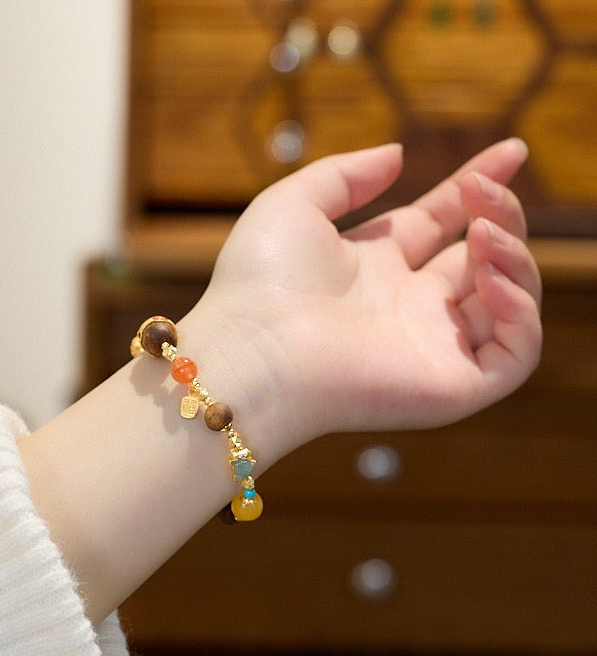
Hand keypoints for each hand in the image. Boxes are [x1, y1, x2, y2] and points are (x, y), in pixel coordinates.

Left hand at [189, 138, 541, 455]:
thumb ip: (346, 175)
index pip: (440, 225)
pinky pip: (514, 356)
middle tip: (485, 192)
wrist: (252, 353)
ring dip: (513, 258)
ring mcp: (430, 349)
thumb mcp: (295, 204)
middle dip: (499, 216)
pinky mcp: (448, 387)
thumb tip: (395, 155)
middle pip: (478, 259)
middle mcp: (406, 308)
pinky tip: (489, 279)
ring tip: (483, 233)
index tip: (509, 152)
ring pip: (505, 303)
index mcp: (373, 268)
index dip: (476, 191)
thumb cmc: (260, 281)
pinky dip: (520, 314)